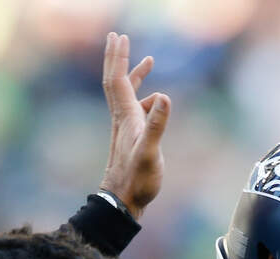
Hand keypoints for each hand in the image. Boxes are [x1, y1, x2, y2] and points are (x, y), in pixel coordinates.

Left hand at [98, 33, 170, 219]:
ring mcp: (126, 128)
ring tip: (148, 63)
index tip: (119, 37)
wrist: (122, 201)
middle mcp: (123, 118)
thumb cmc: (137, 180)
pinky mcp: (131, 138)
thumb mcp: (150, 152)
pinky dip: (144, 97)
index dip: (118, 58)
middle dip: (117, 58)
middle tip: (118, 37)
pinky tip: (155, 103)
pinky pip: (135, 108)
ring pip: (126, 94)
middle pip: (115, 81)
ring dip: (133, 76)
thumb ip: (158, 125)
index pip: (118, 80)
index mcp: (126, 117)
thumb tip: (164, 96)